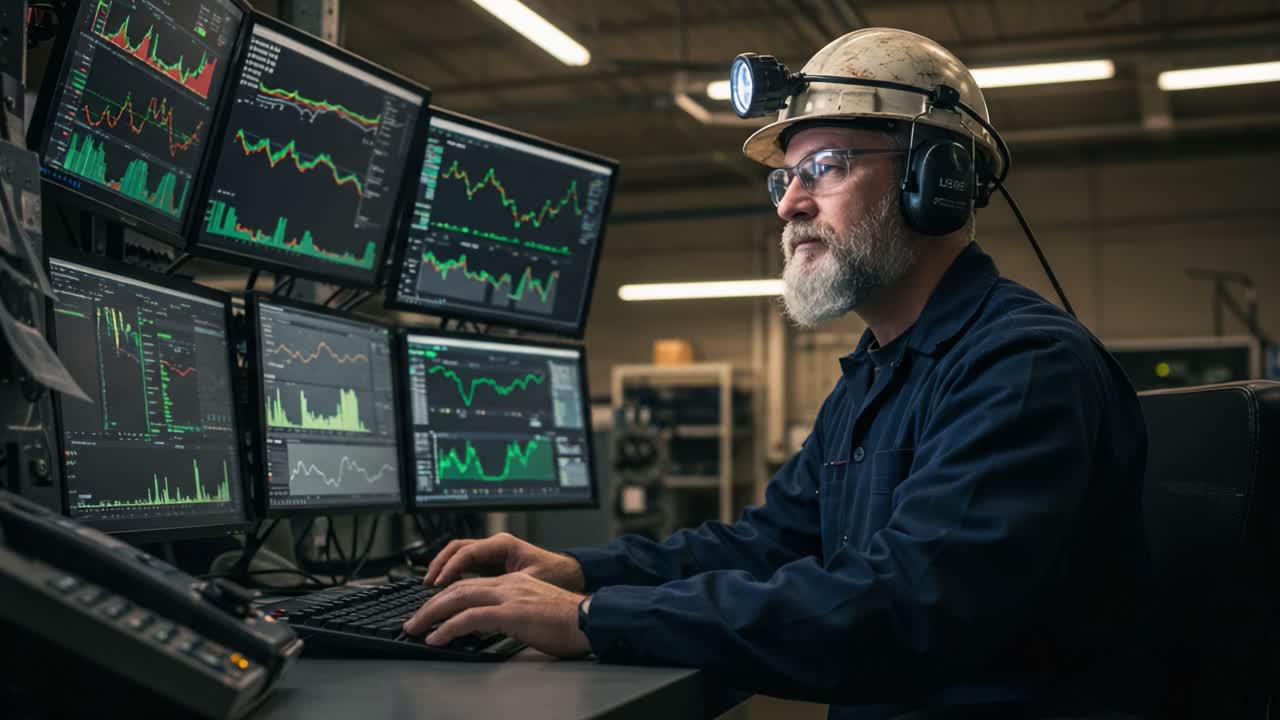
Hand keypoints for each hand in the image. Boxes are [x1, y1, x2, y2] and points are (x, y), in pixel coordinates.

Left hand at [404, 573, 590, 657]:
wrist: (591, 620)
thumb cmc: (568, 622)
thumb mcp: (532, 613)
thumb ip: (509, 614)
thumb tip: (486, 627)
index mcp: (513, 582)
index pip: (469, 584)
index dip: (445, 597)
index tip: (429, 611)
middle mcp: (508, 584)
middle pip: (458, 588)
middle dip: (430, 605)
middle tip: (413, 621)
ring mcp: (509, 596)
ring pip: (458, 598)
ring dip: (432, 614)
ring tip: (416, 627)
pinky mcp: (511, 613)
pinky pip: (470, 618)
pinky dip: (449, 627)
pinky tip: (437, 637)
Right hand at [424, 532, 584, 590]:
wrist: (571, 576)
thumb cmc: (557, 576)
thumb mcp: (531, 581)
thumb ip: (506, 588)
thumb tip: (480, 599)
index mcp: (503, 545)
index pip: (467, 552)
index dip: (449, 568)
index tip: (437, 584)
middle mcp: (495, 546)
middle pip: (456, 549)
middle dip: (438, 566)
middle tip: (427, 586)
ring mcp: (492, 554)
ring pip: (458, 556)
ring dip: (443, 569)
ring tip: (431, 589)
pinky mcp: (492, 565)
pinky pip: (466, 566)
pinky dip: (453, 575)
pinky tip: (446, 590)